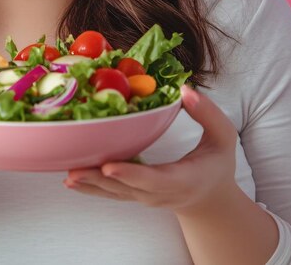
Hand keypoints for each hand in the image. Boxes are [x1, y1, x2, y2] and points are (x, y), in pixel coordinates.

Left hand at [64, 85, 239, 215]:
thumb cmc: (217, 165)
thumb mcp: (224, 138)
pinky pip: (111, 193)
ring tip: (67, 176)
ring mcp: (145, 198)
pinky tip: (71, 181)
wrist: (210, 200)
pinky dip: (91, 188)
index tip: (109, 166)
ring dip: (90, 185)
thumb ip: (208, 115)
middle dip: (99, 180)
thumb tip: (185, 91)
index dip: (131, 173)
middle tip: (73, 172)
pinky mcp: (134, 196)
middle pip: (126, 188)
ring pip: (114, 193)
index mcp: (182, 179)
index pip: (154, 179)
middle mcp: (160, 194)